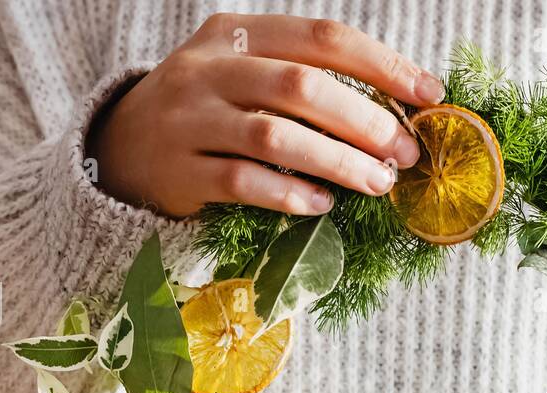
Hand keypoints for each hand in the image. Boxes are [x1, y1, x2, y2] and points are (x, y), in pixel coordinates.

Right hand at [87, 13, 444, 216]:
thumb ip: (302, 79)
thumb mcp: (243, 74)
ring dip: (336, 161)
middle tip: (404, 153)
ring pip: (274, 135)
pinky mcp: (178, 171)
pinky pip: (242, 181)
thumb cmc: (206, 112)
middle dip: (364, 121)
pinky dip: (288, 193)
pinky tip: (321, 204)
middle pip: (301, 85)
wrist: (118, 147)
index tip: (429, 94)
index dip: (382, 64)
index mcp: (235, 34)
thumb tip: (396, 110)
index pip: (321, 38)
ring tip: (376, 183)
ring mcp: (189, 119)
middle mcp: (209, 69)